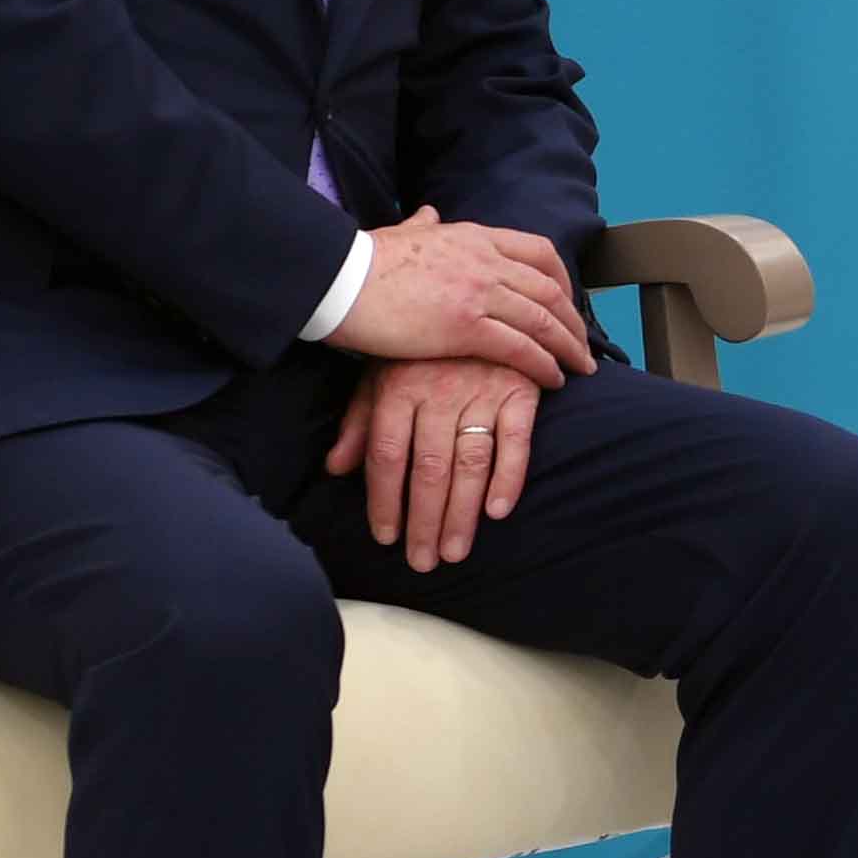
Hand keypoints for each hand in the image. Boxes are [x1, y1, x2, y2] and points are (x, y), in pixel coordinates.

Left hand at [323, 357, 537, 570]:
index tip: (386, 538)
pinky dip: (510, 477)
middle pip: (428, 468)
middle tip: (424, 561)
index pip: (387, 455)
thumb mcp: (380, 370)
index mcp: (398, 386)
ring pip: (469, 463)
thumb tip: (337, 467)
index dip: (385, 501)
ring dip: (462, 513)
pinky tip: (498, 511)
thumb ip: (360, 420)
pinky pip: (517, 441)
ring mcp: (482, 389)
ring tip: (456, 551)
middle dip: (424, 521)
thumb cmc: (422, 344)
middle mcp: (438, 390)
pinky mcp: (520, 389)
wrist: (479, 295)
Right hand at [332, 204, 598, 390]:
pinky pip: (520, 347)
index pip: (538, 251)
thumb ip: (421, 226)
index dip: (562, 278)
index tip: (567, 301)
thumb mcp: (399, 232)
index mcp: (474, 236)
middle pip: (549, 288)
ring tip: (580, 367)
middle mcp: (485, 260)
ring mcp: (478, 292)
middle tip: (583, 343)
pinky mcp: (465, 326)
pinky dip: (543, 364)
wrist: (339, 279)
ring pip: (542, 319)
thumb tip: (427, 214)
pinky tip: (553, 379)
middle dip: (572, 319)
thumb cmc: (363, 260)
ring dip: (568, 345)